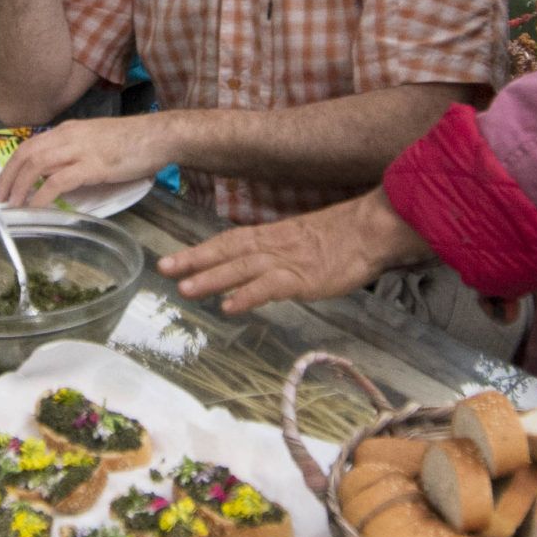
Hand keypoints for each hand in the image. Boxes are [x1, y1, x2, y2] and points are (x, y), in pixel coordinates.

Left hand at [0, 114, 165, 208]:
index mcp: (68, 130)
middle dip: (9, 177)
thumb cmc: (134, 141)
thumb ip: (75, 152)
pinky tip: (36, 207)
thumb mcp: (96, 141)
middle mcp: (69, 136)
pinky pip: (59, 181)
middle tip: (2, 198)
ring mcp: (80, 150)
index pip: (30, 145)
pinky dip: (42, 195)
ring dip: (20, 186)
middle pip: (27, 154)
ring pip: (37, 165)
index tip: (6, 183)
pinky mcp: (93, 166)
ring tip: (14, 204)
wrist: (159, 136)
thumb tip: (58, 173)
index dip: (12, 165)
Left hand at [159, 192, 430, 314]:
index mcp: (274, 235)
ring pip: (241, 268)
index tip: (172, 260)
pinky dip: (247, 296)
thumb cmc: (347, 236)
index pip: (229, 241)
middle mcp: (274, 245)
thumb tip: (264, 266)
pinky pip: (270, 287)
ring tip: (185, 290)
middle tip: (163, 270)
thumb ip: (284, 251)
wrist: (373, 230)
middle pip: (227, 251)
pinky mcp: (303, 278)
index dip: (200, 251)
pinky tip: (229, 306)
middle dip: (194, 261)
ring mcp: (287, 261)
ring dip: (212, 279)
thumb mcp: (307, 240)